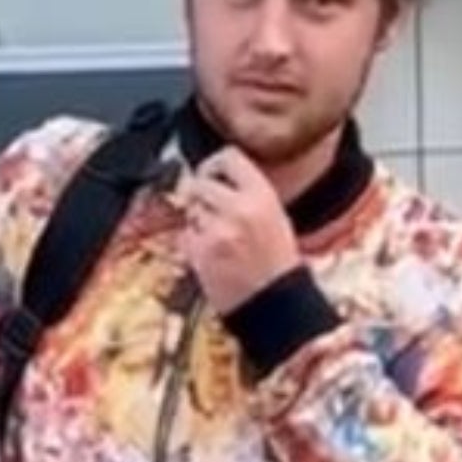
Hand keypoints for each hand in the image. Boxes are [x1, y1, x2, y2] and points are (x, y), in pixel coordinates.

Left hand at [179, 148, 299, 316]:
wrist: (276, 305)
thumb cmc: (277, 265)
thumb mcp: (275, 217)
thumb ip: (247, 193)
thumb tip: (215, 178)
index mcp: (262, 195)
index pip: (228, 157)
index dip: (213, 165)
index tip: (210, 174)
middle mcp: (240, 208)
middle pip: (201, 182)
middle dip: (199, 196)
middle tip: (208, 211)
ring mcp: (218, 230)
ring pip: (191, 209)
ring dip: (196, 221)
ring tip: (217, 239)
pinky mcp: (202, 253)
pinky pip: (185, 236)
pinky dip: (192, 244)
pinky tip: (210, 255)